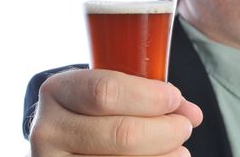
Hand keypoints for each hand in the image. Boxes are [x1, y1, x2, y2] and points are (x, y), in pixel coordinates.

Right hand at [29, 69, 202, 155]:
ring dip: (165, 155)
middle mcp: (48, 130)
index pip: (106, 92)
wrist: (62, 136)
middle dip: (165, 130)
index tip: (174, 98)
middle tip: (184, 126)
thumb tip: (191, 113)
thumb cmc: (94, 109)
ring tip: (180, 148)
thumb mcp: (109, 89)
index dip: (149, 97)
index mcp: (58, 91)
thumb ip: (146, 93)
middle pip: (122, 133)